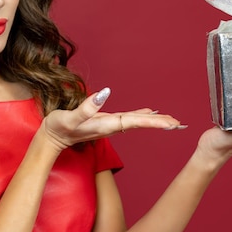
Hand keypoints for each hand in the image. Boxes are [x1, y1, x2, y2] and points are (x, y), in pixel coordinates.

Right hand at [41, 88, 183, 150]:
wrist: (50, 138)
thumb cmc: (58, 129)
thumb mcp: (69, 118)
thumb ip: (86, 107)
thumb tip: (105, 92)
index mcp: (106, 125)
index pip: (135, 122)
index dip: (154, 121)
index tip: (171, 123)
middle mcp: (111, 126)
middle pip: (141, 123)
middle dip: (161, 123)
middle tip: (180, 124)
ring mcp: (109, 124)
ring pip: (137, 121)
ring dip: (155, 121)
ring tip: (172, 120)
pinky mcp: (105, 121)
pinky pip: (128, 118)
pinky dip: (141, 116)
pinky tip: (149, 113)